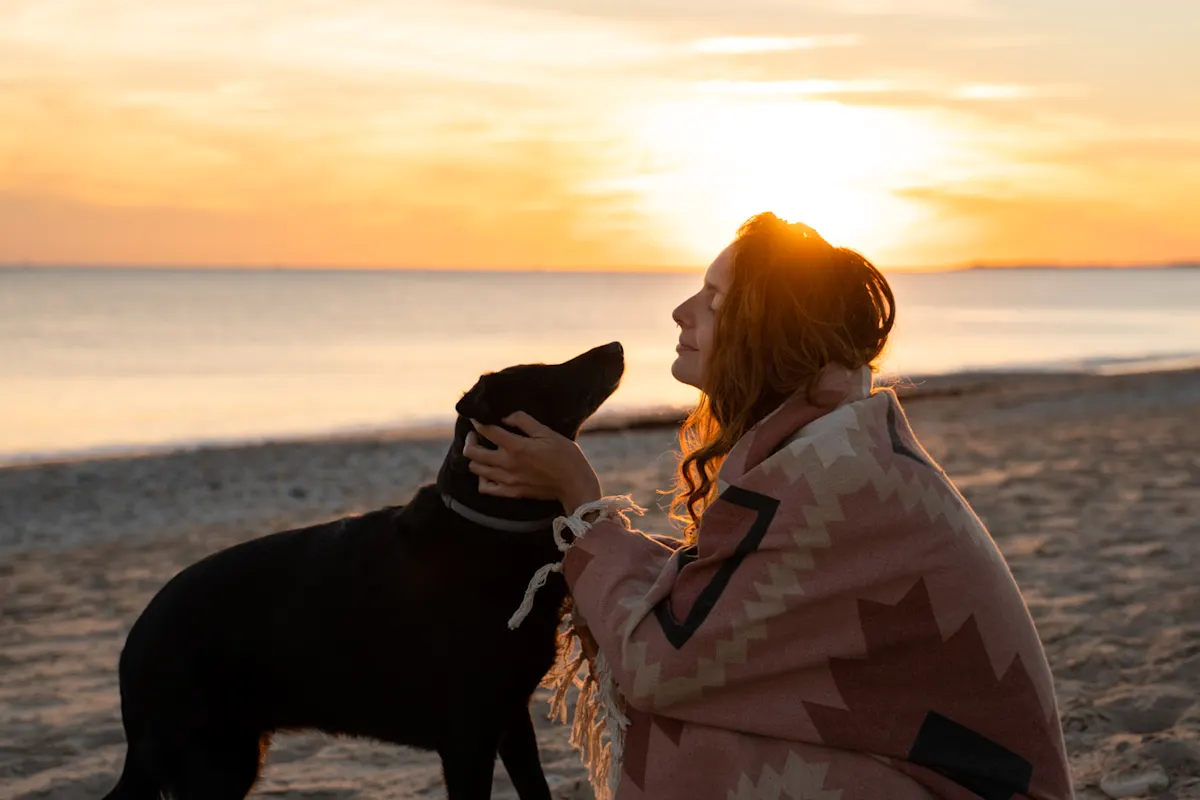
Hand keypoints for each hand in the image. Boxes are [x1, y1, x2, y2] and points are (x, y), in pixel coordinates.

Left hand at [464, 412, 601, 511]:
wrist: (574, 484)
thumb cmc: (565, 456)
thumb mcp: (548, 432)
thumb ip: (524, 422)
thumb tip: (506, 416)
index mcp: (517, 447)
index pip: (487, 431)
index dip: (477, 422)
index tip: (476, 417)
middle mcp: (507, 464)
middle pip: (473, 453)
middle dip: (470, 440)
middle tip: (475, 434)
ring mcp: (507, 481)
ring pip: (476, 469)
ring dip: (474, 458)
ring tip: (481, 451)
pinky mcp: (511, 493)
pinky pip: (485, 488)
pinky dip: (482, 478)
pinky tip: (488, 471)